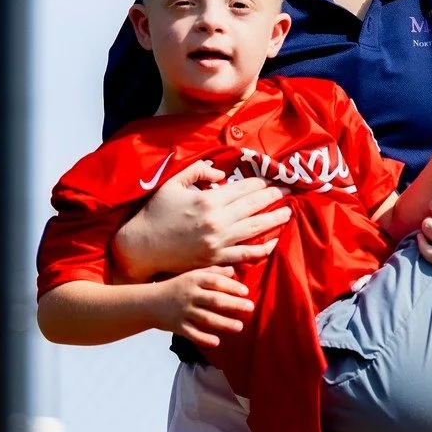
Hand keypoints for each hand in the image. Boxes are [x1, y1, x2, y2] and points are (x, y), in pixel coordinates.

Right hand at [111, 161, 289, 280]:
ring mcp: (218, 242)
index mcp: (208, 200)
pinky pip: (245, 254)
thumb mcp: (171, 183)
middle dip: (274, 197)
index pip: (243, 188)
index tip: (274, 179)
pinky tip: (273, 242)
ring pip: (254, 229)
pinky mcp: (216, 259)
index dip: (261, 182)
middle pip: (253, 206)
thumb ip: (196, 171)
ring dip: (274, 220)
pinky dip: (262, 248)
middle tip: (289, 191)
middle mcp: (217, 221)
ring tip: (288, 213)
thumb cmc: (155, 212)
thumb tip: (219, 173)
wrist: (142, 246)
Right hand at [150, 267, 255, 348]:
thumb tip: (233, 270)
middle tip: (250, 308)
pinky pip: (192, 334)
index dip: (231, 286)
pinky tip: (217, 342)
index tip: (245, 292)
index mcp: (193, 280)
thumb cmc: (175, 287)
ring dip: (224, 323)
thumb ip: (212, 272)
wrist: (148, 302)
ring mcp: (183, 311)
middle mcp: (188, 295)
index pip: (214, 282)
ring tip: (239, 327)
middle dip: (233, 304)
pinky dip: (203, 338)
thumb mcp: (191, 275)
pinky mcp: (177, 326)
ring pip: (206, 318)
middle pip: (214, 300)